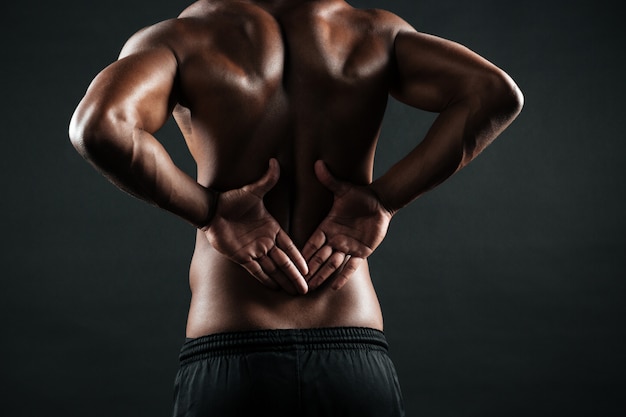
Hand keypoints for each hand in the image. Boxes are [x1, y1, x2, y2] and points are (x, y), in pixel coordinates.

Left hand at [202, 159, 308, 294]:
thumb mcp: (252, 191)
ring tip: (294, 292)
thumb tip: (275, 162)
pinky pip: (256, 271)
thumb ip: (266, 180)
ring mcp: (254, 250)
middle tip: (306, 289)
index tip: (309, 268)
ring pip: (272, 269)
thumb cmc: (232, 200)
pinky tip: (274, 288)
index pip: (289, 246)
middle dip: (295, 276)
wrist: (212, 210)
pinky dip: (265, 279)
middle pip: (284, 262)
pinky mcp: (241, 257)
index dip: (299, 258)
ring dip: (283, 280)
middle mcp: (265, 242)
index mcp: (272, 228)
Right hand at [302, 160, 392, 290]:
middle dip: (309, 269)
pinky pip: (351, 267)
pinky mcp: (361, 252)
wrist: (380, 202)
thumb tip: (318, 164)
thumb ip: (330, 180)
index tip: (291, 262)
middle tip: (297, 282)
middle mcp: (335, 239)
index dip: (303, 252)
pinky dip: (343, 276)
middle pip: (319, 257)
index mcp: (328, 226)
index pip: (312, 242)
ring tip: (310, 287)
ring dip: (321, 275)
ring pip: (332, 264)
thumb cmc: (361, 195)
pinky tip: (334, 287)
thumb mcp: (344, 189)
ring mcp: (347, 247)